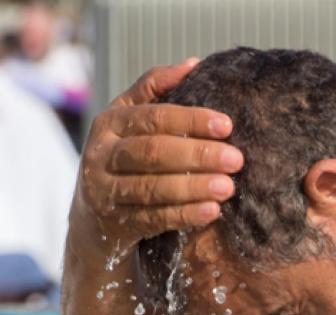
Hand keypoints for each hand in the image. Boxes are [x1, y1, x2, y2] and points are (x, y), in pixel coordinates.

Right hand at [69, 58, 243, 264]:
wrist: (92, 218)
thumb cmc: (125, 157)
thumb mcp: (131, 120)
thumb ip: (156, 90)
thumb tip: (194, 64)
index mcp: (111, 123)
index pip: (153, 117)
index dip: (191, 120)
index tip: (227, 125)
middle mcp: (102, 155)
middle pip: (153, 152)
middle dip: (198, 155)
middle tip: (236, 160)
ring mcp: (105, 191)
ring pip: (152, 187)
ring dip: (193, 187)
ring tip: (228, 188)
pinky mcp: (115, 222)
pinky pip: (153, 218)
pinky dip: (184, 215)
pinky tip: (212, 212)